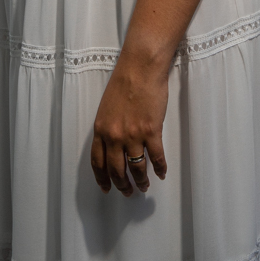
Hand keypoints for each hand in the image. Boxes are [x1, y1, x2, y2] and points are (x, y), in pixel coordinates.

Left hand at [90, 58, 168, 196]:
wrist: (139, 68)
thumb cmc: (124, 83)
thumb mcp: (106, 108)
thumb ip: (108, 127)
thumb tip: (113, 145)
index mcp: (101, 130)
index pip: (98, 162)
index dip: (102, 179)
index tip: (106, 188)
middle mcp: (114, 136)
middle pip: (116, 170)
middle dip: (122, 185)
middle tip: (128, 192)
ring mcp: (133, 135)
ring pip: (136, 168)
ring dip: (141, 181)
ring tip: (144, 186)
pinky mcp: (151, 131)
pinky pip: (156, 157)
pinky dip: (159, 168)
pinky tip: (161, 173)